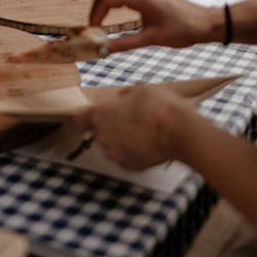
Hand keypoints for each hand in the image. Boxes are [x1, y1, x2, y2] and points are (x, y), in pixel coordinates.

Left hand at [73, 84, 189, 170]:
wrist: (180, 132)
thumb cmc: (159, 107)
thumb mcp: (139, 89)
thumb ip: (124, 96)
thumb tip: (122, 99)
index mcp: (99, 115)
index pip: (77, 120)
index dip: (81, 118)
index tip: (86, 117)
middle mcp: (102, 137)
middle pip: (98, 132)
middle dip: (110, 126)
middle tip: (129, 119)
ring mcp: (115, 154)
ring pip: (112, 145)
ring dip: (121, 140)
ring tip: (142, 131)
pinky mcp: (130, 167)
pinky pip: (125, 157)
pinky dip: (133, 152)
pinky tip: (147, 142)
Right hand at [90, 0, 220, 52]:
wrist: (207, 22)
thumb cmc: (183, 30)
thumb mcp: (152, 39)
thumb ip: (125, 44)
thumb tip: (104, 49)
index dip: (96, 12)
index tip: (94, 28)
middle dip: (97, 4)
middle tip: (95, 22)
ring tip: (103, 18)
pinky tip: (118, 11)